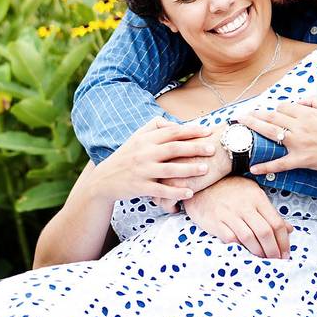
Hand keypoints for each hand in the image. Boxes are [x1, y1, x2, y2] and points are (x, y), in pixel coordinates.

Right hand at [92, 117, 216, 202]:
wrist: (104, 180)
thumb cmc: (126, 157)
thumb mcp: (136, 138)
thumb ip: (155, 127)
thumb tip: (176, 123)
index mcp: (145, 140)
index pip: (172, 132)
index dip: (191, 131)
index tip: (208, 131)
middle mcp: (144, 153)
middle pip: (173, 149)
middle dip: (195, 148)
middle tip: (212, 149)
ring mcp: (142, 171)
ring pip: (169, 170)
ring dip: (189, 169)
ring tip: (205, 169)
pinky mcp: (140, 187)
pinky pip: (161, 190)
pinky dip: (176, 192)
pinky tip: (190, 193)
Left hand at [153, 123, 231, 210]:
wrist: (223, 146)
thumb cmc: (210, 143)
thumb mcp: (187, 141)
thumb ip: (177, 148)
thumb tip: (175, 154)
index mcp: (162, 148)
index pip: (149, 166)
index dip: (152, 175)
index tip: (156, 181)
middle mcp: (160, 160)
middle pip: (150, 180)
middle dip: (153, 189)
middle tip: (157, 196)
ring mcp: (167, 173)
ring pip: (156, 194)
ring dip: (160, 201)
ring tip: (168, 204)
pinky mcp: (176, 185)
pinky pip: (167, 202)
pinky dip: (171, 207)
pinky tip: (177, 208)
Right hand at [182, 176, 292, 258]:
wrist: (202, 184)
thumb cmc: (230, 190)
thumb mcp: (253, 194)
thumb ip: (270, 212)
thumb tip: (289, 229)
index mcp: (256, 197)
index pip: (276, 222)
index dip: (284, 241)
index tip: (286, 252)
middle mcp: (244, 205)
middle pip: (264, 232)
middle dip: (273, 250)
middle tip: (277, 260)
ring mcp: (229, 213)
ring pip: (249, 238)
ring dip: (259, 252)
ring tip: (263, 259)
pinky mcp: (215, 221)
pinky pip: (231, 239)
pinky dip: (240, 247)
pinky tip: (245, 252)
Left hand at [239, 97, 316, 176]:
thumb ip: (315, 101)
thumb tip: (299, 100)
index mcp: (307, 113)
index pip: (283, 107)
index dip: (274, 109)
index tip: (269, 113)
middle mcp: (300, 126)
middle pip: (271, 117)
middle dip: (254, 115)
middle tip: (240, 116)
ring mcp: (299, 143)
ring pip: (271, 133)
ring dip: (253, 129)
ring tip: (239, 129)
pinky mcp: (301, 160)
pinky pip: (280, 163)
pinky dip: (265, 166)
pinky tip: (252, 167)